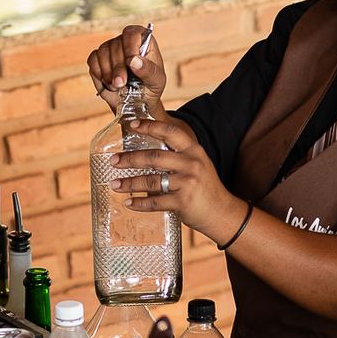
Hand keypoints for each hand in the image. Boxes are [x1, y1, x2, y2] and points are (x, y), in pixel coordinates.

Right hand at [86, 24, 168, 110]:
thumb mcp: (156, 81)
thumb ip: (148, 70)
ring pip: (102, 52)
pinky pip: (93, 60)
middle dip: (117, 67)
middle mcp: (125, 41)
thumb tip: (133, 60)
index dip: (129, 47)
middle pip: (115, 45)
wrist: (136, 102)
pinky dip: (99, 73)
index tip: (130, 62)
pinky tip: (108, 82)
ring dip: (108, 73)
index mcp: (143, 41)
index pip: (132, 33)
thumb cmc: (150, 87)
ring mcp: (110, 49)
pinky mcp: (98, 59)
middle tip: (122, 83)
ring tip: (117, 86)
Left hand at [112, 115, 249, 243]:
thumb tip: (145, 153)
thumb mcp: (197, 165)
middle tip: (114, 160)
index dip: (149, 126)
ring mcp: (187, 183)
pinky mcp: (183, 202)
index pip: (170, 132)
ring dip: (129, 183)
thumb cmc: (205, 188)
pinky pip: (155, 202)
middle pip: (154, 157)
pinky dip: (140, 203)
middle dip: (130, 159)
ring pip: (151, 181)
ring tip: (115, 184)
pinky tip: (129, 203)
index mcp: (194, 151)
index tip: (131, 125)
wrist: (223, 212)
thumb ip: (177, 157)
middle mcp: (191, 164)